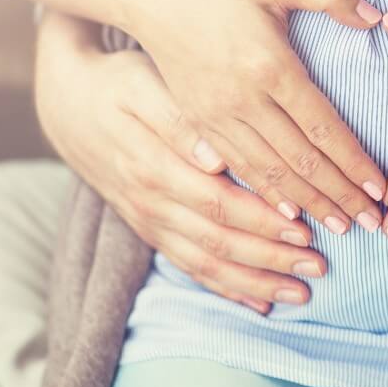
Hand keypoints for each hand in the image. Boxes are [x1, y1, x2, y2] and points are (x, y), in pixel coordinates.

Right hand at [36, 21, 326, 312]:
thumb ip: (180, 120)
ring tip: (300, 293)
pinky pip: (189, 267)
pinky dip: (225, 288)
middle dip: (270, 257)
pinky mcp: (150, 229)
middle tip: (318, 266)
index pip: (217, 203)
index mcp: (154, 165)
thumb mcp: (144, 84)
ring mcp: (149, 221)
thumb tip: (216, 157)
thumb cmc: (119, 84)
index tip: (304, 228)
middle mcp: (151, 202)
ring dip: (254, 282)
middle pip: (218, 240)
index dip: (261, 220)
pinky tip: (260, 303)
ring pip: (206, 263)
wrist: (69, 104)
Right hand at [128, 0, 387, 233]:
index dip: (353, 161)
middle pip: (300, 161)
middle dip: (339, 195)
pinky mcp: (199, 126)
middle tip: (373, 224)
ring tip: (341, 227)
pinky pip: (238, 171)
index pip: (322, 126)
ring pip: (270, 175)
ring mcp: (217, 118)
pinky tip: (288, 217)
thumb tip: (376, 15)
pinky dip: (266, 198)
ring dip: (308, 205)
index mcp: (268, 66)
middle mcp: (243, 100)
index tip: (380, 189)